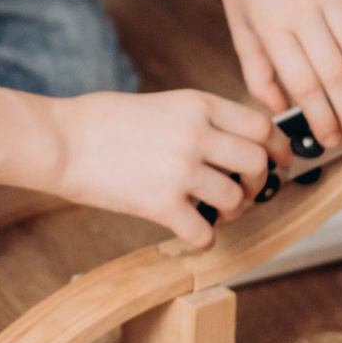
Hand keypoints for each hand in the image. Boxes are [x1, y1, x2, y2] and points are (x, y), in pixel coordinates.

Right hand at [56, 89, 276, 247]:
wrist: (60, 141)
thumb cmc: (101, 121)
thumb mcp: (161, 104)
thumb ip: (199, 121)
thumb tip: (234, 146)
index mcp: (197, 105)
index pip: (260, 125)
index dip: (279, 147)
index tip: (281, 160)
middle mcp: (196, 135)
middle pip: (256, 163)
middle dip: (258, 183)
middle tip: (245, 191)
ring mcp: (181, 170)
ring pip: (235, 199)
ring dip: (232, 212)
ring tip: (214, 212)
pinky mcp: (161, 204)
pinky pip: (205, 231)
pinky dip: (205, 238)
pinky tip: (193, 232)